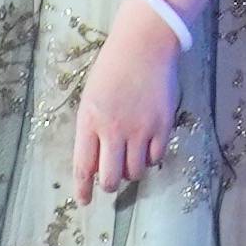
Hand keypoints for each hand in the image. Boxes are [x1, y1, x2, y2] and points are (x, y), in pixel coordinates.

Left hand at [70, 0, 184, 202]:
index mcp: (90, 121)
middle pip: (111, 178)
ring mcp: (140, 129)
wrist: (144, 45)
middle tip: (111, 182)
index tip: (84, 200)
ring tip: (130, 159)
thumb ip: (92, 129)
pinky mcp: (162, 125)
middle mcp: (114, 129)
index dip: (83, 188)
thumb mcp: (92, 97)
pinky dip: (150, 159)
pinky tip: (147, 149)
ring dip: (131, 171)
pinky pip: (155, 157)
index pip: (83, 166)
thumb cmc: (112, 68)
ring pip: (135, 171)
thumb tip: (96, 161)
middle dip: (110, 185)